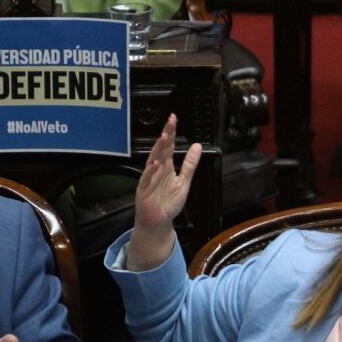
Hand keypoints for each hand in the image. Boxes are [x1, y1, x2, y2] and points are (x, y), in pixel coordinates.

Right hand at [134, 114, 202, 232]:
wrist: (158, 222)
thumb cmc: (168, 202)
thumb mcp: (184, 181)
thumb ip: (190, 164)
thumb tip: (198, 146)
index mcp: (166, 167)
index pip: (168, 146)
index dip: (172, 133)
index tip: (174, 119)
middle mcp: (156, 170)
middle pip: (161, 149)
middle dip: (165, 135)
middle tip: (170, 122)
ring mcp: (149, 179)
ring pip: (153, 161)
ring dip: (157, 149)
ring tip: (163, 137)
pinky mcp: (144, 191)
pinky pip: (147, 180)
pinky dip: (150, 172)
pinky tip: (154, 164)